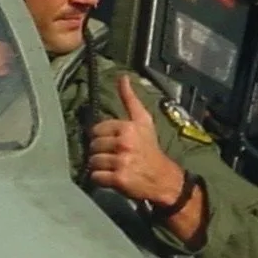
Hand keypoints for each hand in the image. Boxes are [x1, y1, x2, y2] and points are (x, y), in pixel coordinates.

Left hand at [88, 75, 183, 203]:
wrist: (163, 178)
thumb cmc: (150, 149)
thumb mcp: (143, 121)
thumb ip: (130, 99)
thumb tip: (122, 77)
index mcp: (128, 127)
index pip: (97, 130)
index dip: (102, 137)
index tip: (112, 144)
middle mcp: (124, 143)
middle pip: (93, 146)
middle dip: (100, 152)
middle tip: (112, 157)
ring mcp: (121, 162)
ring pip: (93, 161)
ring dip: (99, 166)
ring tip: (112, 167)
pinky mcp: (119, 179)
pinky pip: (95, 176)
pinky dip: (100, 179)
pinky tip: (111, 178)